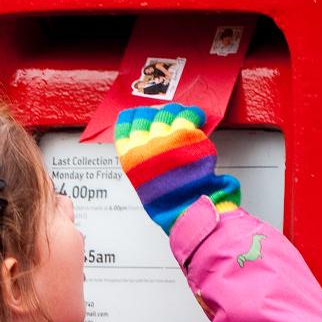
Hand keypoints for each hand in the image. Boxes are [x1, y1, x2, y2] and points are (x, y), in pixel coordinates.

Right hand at [114, 104, 240, 233]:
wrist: (186, 208)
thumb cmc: (166, 201)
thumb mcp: (141, 181)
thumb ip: (140, 160)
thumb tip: (144, 141)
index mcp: (131, 158)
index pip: (124, 127)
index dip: (132, 118)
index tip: (137, 114)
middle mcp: (144, 145)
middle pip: (146, 116)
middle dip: (155, 113)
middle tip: (163, 115)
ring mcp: (164, 139)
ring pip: (167, 113)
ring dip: (175, 112)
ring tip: (181, 116)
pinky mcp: (185, 136)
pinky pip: (188, 116)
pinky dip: (193, 114)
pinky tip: (196, 117)